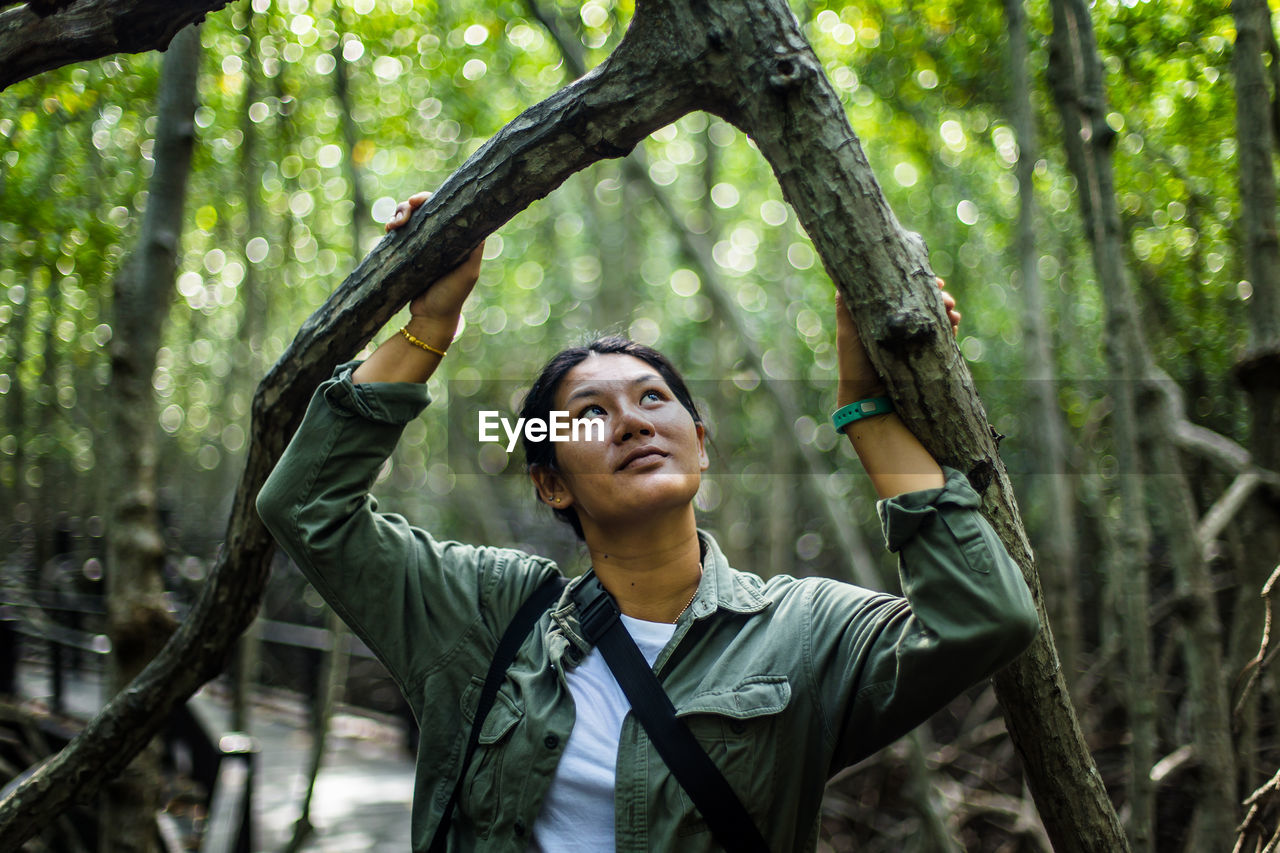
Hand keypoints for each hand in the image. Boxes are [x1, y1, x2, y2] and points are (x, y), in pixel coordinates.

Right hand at [386, 191, 484, 321]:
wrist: (429, 318)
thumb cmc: (451, 297)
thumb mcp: (468, 273)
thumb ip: (474, 251)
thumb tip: (481, 223)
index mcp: (459, 238)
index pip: (446, 208)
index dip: (430, 199)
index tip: (417, 201)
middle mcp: (443, 237)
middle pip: (425, 208)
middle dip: (410, 205)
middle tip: (402, 214)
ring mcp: (425, 243)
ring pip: (411, 216)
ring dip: (399, 214)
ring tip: (391, 226)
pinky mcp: (410, 251)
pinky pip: (401, 232)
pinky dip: (394, 226)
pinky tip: (388, 230)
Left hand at [836, 277, 958, 406]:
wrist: (871, 402)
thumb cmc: (856, 365)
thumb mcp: (849, 332)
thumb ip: (848, 307)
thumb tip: (846, 278)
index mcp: (884, 317)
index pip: (906, 293)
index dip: (921, 284)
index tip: (934, 281)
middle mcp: (900, 328)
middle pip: (926, 303)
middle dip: (940, 297)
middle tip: (947, 298)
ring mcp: (915, 342)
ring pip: (938, 318)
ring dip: (949, 310)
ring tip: (953, 313)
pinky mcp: (928, 358)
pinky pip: (944, 338)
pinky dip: (951, 328)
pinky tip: (954, 324)